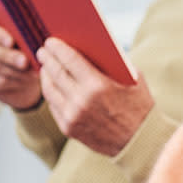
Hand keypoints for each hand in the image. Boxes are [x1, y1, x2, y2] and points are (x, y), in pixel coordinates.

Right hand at [0, 21, 41, 109]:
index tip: (11, 42)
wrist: (25, 81)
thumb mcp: (28, 46)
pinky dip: (14, 81)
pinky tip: (25, 81)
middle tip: (25, 61)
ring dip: (16, 71)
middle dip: (9, 56)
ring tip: (32, 73)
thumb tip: (33, 44)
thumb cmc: (27, 56)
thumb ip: (26, 41)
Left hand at [37, 37, 154, 155]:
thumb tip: (89, 47)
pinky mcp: (69, 128)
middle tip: (43, 50)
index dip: (58, 48)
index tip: (51, 41)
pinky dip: (51, 92)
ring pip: (50, 90)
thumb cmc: (138, 105)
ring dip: (45, 75)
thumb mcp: (132, 78)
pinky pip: (53, 106)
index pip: (70, 60)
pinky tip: (51, 85)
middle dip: (47, 59)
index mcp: (98, 85)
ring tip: (45, 67)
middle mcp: (82, 100)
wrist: (139, 141)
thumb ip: (111, 63)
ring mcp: (73, 116)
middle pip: (56, 73)